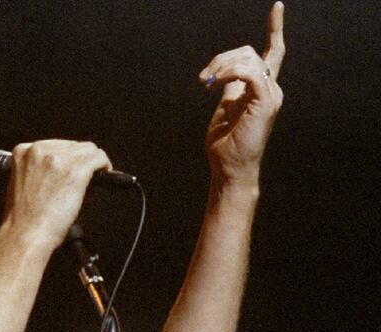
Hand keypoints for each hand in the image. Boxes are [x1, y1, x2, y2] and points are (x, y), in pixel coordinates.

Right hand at [3, 140, 111, 248]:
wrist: (26, 233)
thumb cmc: (23, 217)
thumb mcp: (22, 182)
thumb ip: (38, 168)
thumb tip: (62, 167)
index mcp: (24, 151)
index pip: (55, 144)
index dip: (67, 157)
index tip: (70, 167)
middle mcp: (41, 151)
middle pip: (73, 145)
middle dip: (79, 160)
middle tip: (82, 179)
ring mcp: (59, 159)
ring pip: (89, 149)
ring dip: (93, 163)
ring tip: (93, 177)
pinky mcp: (76, 171)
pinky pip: (99, 158)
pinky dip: (105, 166)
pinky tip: (103, 175)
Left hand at [199, 2, 284, 187]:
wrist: (228, 167)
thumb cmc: (225, 144)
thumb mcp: (224, 108)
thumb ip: (228, 87)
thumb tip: (222, 73)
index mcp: (262, 89)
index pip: (273, 52)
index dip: (275, 29)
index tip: (277, 7)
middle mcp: (271, 89)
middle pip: (249, 52)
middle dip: (221, 58)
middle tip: (203, 78)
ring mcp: (271, 95)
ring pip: (248, 58)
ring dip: (221, 65)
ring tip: (206, 82)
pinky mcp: (265, 102)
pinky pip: (250, 71)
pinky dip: (230, 72)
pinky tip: (215, 82)